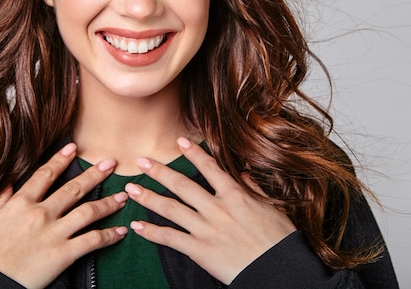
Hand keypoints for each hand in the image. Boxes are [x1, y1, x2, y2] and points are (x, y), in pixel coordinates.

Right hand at [0, 143, 127, 288]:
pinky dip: (109, 236)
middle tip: (110, 162)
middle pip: (73, 188)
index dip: (61, 159)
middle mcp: (40, 214)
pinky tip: (121, 231)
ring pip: (88, 212)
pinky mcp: (62, 255)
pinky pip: (92, 241)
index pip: (45, 174)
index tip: (73, 148)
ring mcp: (53, 233)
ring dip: (108, 203)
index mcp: (20, 203)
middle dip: (95, 174)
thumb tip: (9, 185)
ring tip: (123, 196)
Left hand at [124, 137, 295, 284]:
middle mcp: (216, 208)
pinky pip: (170, 238)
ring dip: (148, 197)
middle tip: (141, 161)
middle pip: (182, 185)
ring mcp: (206, 229)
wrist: (279, 271)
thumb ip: (253, 188)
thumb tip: (243, 173)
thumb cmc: (280, 241)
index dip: (193, 153)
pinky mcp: (200, 250)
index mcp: (235, 195)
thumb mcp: (272, 208)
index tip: (179, 140)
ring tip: (130, 189)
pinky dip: (151, 232)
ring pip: (170, 208)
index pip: (210, 167)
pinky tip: (136, 226)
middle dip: (159, 171)